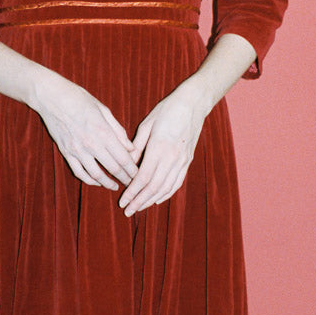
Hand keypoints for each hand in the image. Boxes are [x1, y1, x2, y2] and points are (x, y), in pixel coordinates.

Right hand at [31, 70, 137, 189]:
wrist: (52, 97)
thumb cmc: (79, 98)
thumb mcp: (103, 109)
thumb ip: (118, 130)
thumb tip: (130, 148)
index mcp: (103, 131)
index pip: (123, 158)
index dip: (133, 170)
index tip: (139, 175)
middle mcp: (91, 144)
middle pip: (112, 168)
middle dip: (125, 178)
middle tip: (133, 184)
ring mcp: (77, 150)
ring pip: (96, 175)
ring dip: (108, 183)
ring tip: (116, 186)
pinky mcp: (66, 152)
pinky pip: (79, 172)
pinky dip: (90, 180)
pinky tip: (97, 182)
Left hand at [118, 80, 208, 215]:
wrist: (193, 104)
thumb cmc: (166, 110)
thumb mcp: (147, 124)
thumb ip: (137, 146)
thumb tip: (127, 164)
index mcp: (159, 147)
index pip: (143, 177)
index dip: (132, 192)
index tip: (122, 201)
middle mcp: (172, 157)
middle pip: (154, 187)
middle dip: (139, 201)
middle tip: (127, 211)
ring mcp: (182, 160)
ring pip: (166, 188)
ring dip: (151, 200)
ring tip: (139, 208)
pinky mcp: (188, 161)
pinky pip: (177, 182)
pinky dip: (166, 194)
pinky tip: (157, 200)